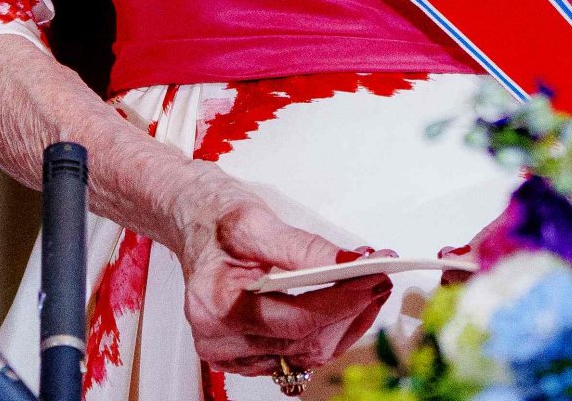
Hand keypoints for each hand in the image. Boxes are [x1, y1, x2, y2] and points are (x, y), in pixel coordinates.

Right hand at [170, 163, 392, 376]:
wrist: (191, 220)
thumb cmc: (216, 216)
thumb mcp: (257, 220)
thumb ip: (304, 247)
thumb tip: (350, 262)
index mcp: (216, 305)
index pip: (295, 320)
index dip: (341, 301)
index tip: (373, 277)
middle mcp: (218, 339)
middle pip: (304, 342)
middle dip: (350, 311)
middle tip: (380, 278)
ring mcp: (229, 353)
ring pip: (305, 354)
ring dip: (344, 324)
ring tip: (369, 289)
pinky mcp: (243, 356)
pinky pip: (296, 355)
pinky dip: (326, 332)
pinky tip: (345, 308)